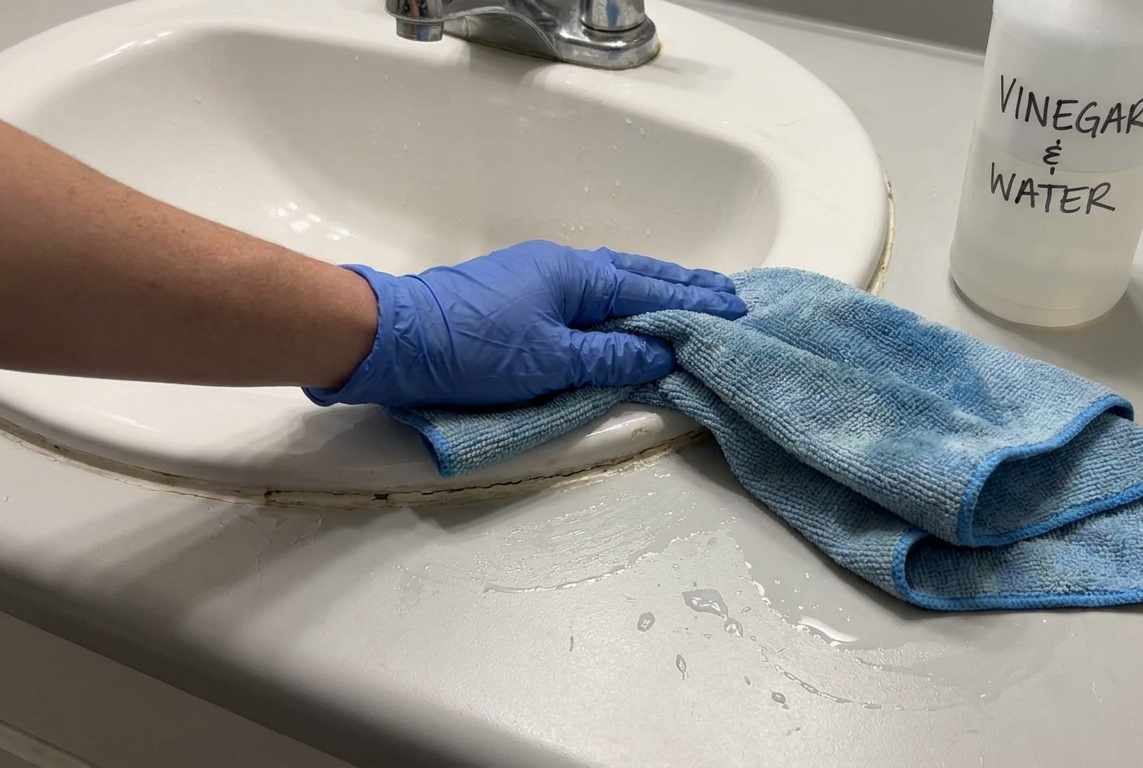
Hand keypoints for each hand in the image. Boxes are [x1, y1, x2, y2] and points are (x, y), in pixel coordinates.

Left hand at [303, 240, 747, 407]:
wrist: (395, 338)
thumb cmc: (473, 348)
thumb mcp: (551, 361)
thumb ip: (610, 359)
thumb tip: (662, 354)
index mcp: (577, 275)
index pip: (651, 291)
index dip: (695, 303)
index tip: (736, 308)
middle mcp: (563, 266)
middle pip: (638, 276)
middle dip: (684, 288)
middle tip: (728, 295)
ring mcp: (539, 277)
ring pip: (614, 283)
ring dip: (654, 291)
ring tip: (690, 299)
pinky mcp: (519, 296)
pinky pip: (589, 294)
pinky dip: (622, 302)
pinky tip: (628, 312)